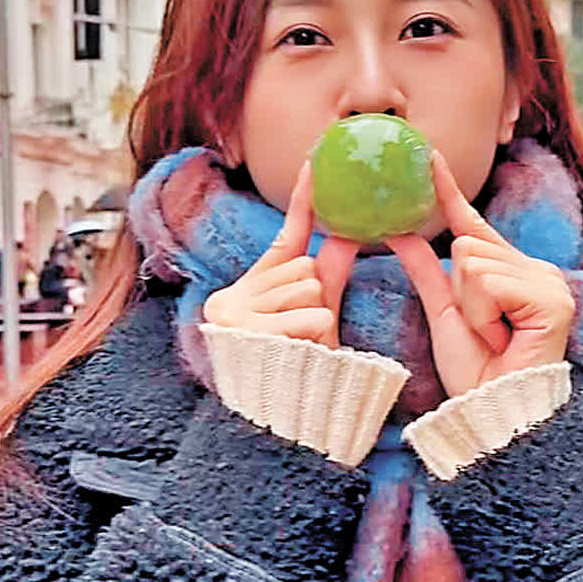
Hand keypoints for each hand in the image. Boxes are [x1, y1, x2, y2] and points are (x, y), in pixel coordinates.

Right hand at [203, 161, 358, 347]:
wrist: (282, 419)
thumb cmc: (298, 364)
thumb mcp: (311, 314)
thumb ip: (326, 273)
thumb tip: (348, 234)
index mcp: (249, 289)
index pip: (285, 237)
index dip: (303, 200)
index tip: (313, 162)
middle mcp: (234, 299)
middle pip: (305, 266)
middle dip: (315, 296)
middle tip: (300, 331)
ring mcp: (237, 316)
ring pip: (310, 286)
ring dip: (316, 316)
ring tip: (297, 342)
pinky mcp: (251, 334)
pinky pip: (313, 314)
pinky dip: (315, 330)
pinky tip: (299, 348)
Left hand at [387, 150, 574, 397]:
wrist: (493, 411)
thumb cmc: (474, 371)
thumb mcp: (443, 311)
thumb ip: (426, 269)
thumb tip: (399, 230)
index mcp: (513, 270)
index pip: (473, 225)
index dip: (449, 192)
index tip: (429, 156)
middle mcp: (536, 270)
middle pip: (468, 245)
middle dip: (460, 293)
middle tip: (482, 330)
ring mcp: (549, 282)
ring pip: (474, 263)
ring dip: (471, 308)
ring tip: (492, 337)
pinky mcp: (551, 298)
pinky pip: (489, 282)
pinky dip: (484, 314)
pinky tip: (502, 337)